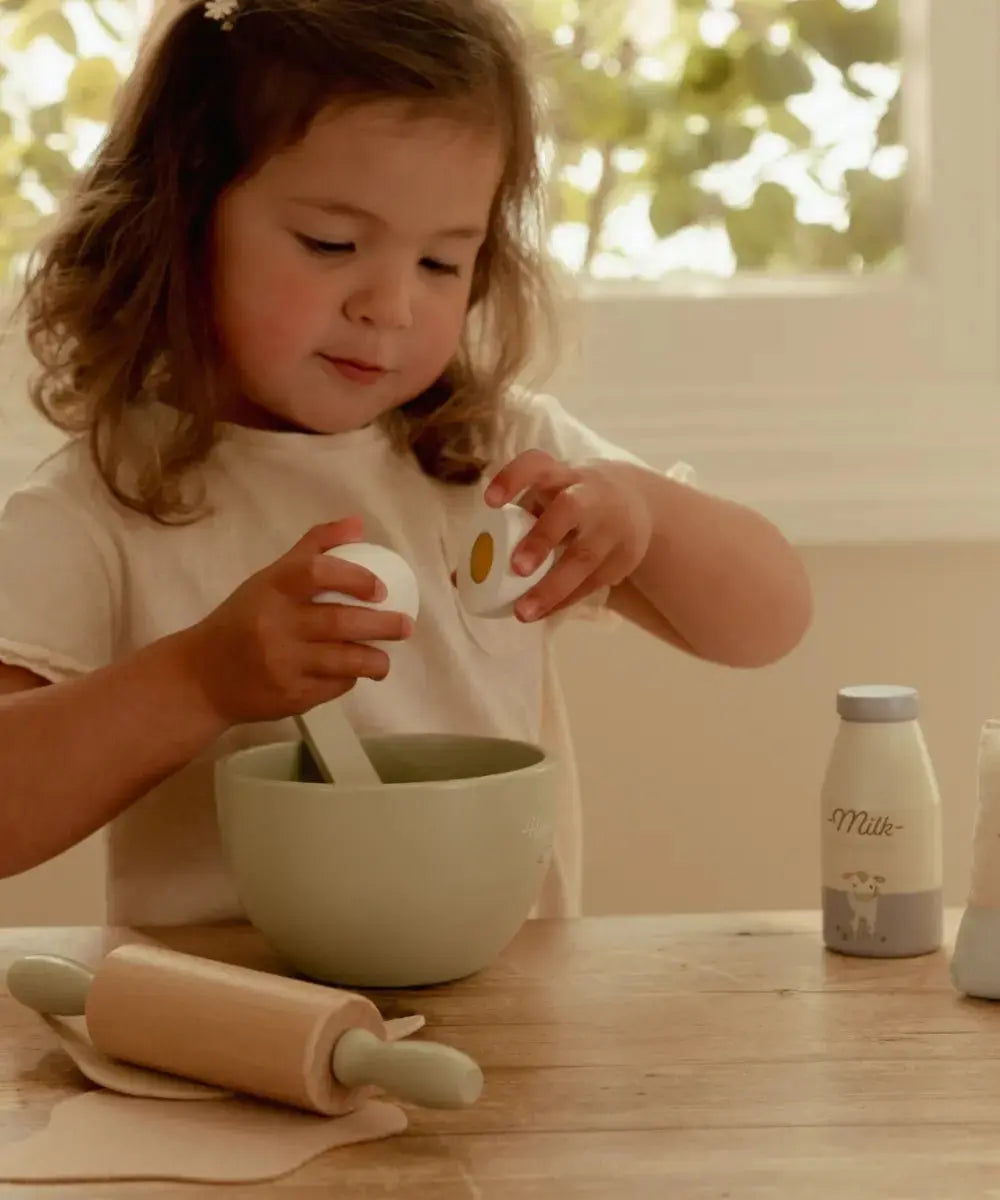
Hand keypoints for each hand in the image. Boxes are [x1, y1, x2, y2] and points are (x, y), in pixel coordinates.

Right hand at [178, 517, 413, 724]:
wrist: (202, 678)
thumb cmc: (242, 619)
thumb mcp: (268, 579)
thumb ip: (312, 549)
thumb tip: (358, 524)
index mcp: (271, 588)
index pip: (318, 573)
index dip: (356, 577)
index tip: (380, 589)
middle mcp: (275, 624)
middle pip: (340, 621)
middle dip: (383, 624)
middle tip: (405, 625)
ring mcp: (282, 663)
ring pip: (345, 660)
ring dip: (376, 660)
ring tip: (385, 658)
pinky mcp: (289, 696)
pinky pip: (334, 686)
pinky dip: (350, 679)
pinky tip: (352, 672)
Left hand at [484, 451, 651, 620]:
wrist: (637, 502)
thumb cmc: (569, 502)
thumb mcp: (544, 501)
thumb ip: (506, 529)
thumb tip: (458, 577)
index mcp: (560, 474)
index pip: (536, 465)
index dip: (513, 479)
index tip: (490, 502)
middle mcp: (588, 494)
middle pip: (568, 510)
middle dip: (542, 538)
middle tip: (516, 568)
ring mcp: (611, 525)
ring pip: (585, 555)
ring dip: (553, 586)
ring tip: (523, 612)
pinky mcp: (624, 555)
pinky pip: (593, 582)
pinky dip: (566, 600)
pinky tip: (544, 612)